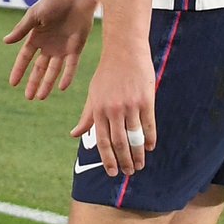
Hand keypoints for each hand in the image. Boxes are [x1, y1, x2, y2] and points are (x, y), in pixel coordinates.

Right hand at [3, 0, 97, 101]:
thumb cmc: (54, 1)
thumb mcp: (34, 15)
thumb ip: (21, 30)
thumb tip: (5, 42)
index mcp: (36, 36)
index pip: (25, 57)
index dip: (19, 70)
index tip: (13, 83)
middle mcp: (49, 45)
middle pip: (39, 68)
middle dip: (34, 82)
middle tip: (28, 97)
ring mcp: (63, 47)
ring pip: (54, 70)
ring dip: (48, 83)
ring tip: (41, 97)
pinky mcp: (76, 47)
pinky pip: (71, 66)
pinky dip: (67, 76)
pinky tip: (61, 87)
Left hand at [71, 44, 156, 179]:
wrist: (124, 51)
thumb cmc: (107, 73)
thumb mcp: (93, 95)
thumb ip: (86, 117)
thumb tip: (74, 135)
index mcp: (98, 110)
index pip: (103, 141)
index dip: (108, 159)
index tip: (113, 172)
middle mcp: (113, 110)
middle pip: (120, 143)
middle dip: (124, 161)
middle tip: (129, 172)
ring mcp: (130, 105)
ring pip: (135, 137)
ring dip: (138, 154)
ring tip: (140, 165)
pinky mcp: (146, 100)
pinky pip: (149, 125)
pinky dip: (150, 139)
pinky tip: (150, 147)